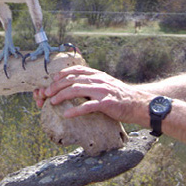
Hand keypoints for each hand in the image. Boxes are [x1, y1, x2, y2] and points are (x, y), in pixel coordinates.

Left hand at [35, 65, 153, 126]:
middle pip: (72, 80)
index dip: (63, 74)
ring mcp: (102, 91)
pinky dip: (75, 110)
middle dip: (57, 86)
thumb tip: (79, 85)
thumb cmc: (121, 96)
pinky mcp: (106, 103)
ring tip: (52, 102)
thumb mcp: (107, 84)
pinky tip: (67, 115)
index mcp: (98, 75)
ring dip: (61, 95)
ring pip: (76, 90)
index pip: (77, 70)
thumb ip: (94, 83)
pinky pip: (87, 106)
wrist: (139, 103)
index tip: (53, 79)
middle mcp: (98, 80)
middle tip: (47, 93)